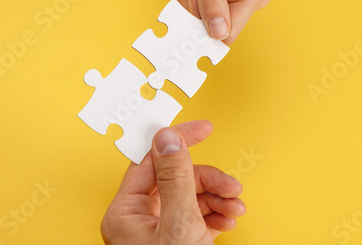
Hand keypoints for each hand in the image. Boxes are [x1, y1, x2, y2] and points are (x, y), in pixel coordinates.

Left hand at [101, 120, 245, 243]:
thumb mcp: (178, 225)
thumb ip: (175, 178)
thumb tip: (169, 137)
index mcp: (126, 211)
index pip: (150, 159)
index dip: (177, 139)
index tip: (201, 127)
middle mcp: (139, 217)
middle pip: (176, 177)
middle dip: (208, 178)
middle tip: (232, 185)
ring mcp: (158, 227)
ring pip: (189, 194)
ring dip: (217, 195)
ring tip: (236, 205)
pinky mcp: (176, 236)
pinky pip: (196, 212)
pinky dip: (216, 212)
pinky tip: (229, 218)